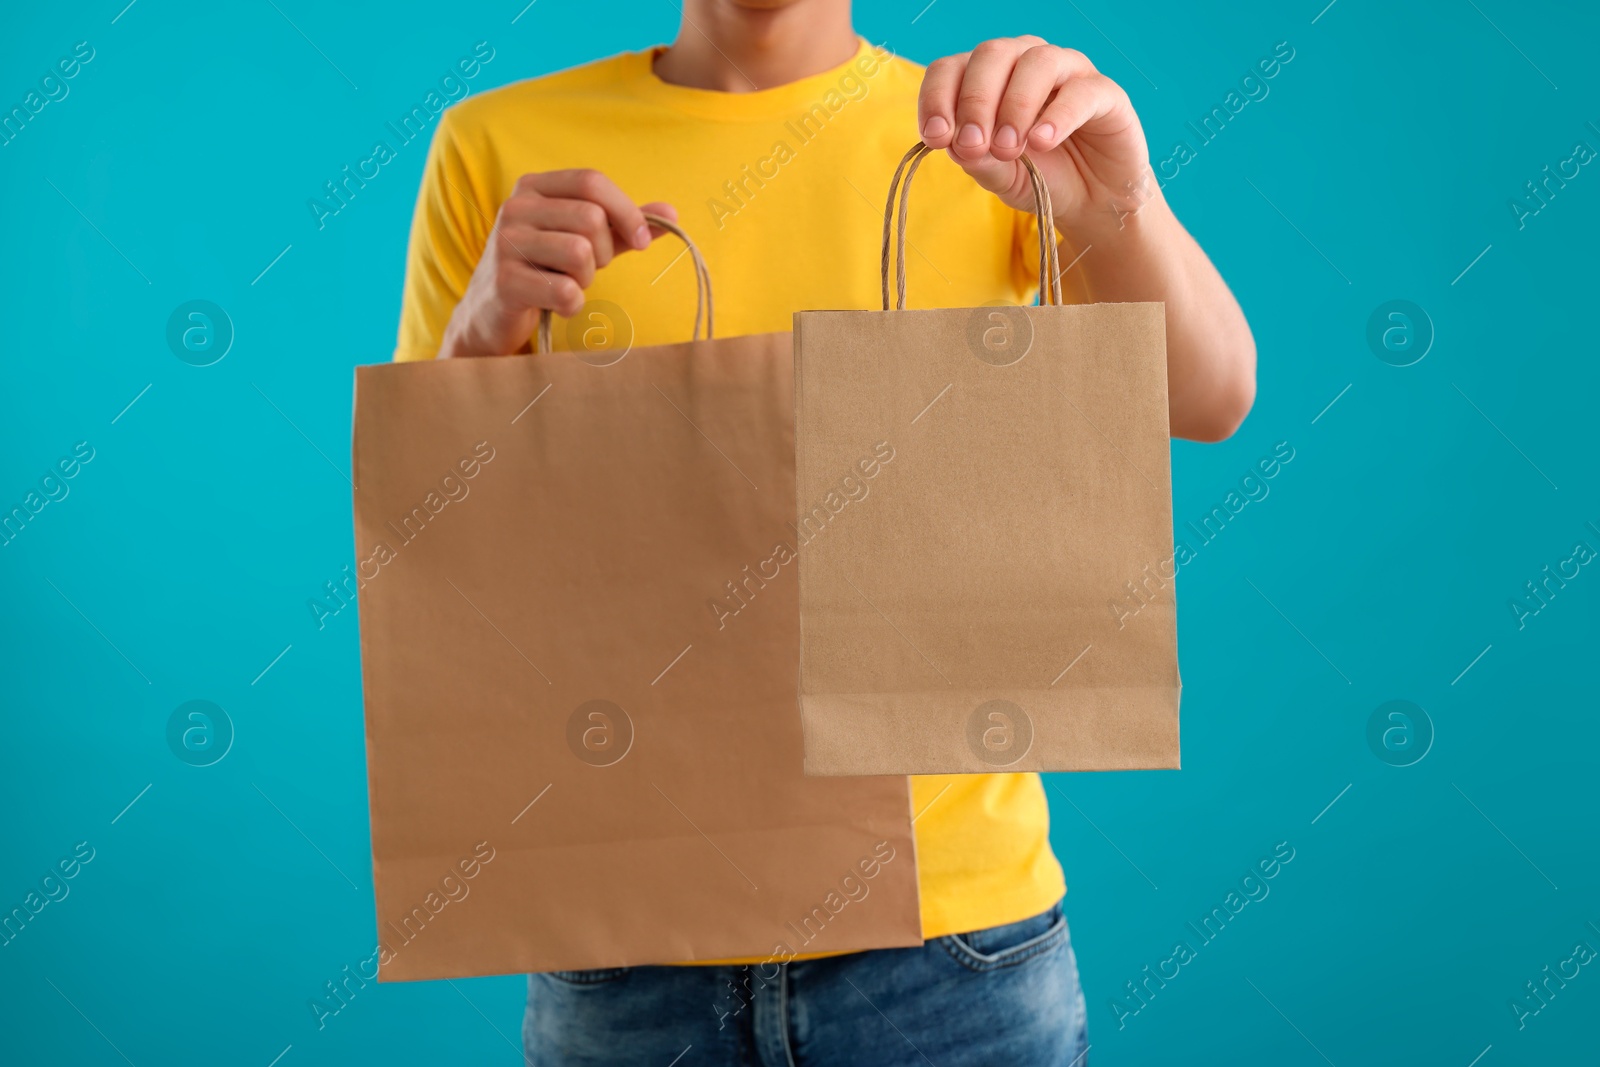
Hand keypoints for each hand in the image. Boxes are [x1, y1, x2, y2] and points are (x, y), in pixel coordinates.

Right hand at [439, 170, 676, 357]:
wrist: (492, 312)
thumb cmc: (546, 268)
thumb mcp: (585, 240)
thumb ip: (623, 225)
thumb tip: (672, 213)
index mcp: (533, 187)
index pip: (591, 182)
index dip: (626, 211)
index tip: (643, 240)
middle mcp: (515, 208)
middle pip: (590, 219)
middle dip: (604, 252)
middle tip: (588, 269)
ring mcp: (505, 244)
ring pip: (580, 253)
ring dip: (587, 278)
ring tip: (570, 284)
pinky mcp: (505, 282)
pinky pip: (566, 291)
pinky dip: (573, 304)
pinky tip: (559, 304)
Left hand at [918, 37, 1155, 238]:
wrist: (1092, 201)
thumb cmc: (1041, 178)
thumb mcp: (999, 177)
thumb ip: (977, 160)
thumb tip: (956, 143)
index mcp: (990, 77)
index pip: (952, 68)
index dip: (937, 97)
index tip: (935, 137)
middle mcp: (1026, 63)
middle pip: (992, 54)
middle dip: (975, 101)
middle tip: (973, 145)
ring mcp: (1068, 72)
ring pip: (1037, 61)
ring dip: (1015, 105)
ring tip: (1008, 148)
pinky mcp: (1105, 92)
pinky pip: (1081, 91)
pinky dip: (1057, 115)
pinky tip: (1042, 141)